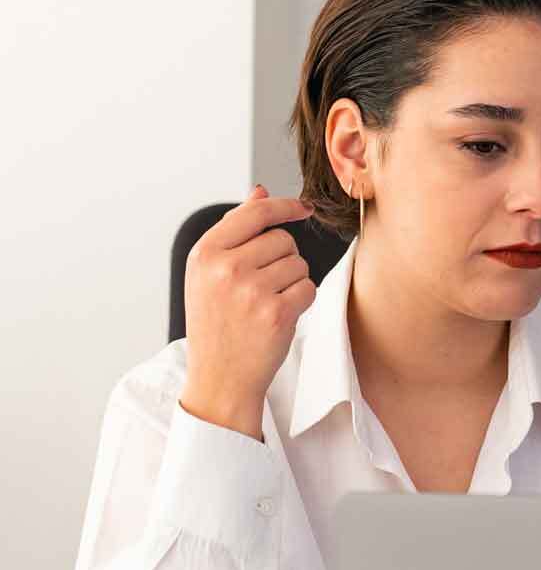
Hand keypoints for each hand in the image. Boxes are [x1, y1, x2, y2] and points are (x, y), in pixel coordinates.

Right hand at [180, 186, 315, 439]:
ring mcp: (250, 291)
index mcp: (204, 254)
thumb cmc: (217, 323)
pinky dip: (301, 302)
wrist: (219, 378)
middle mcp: (224, 269)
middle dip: (282, 260)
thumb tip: (260, 191)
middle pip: (282, 240)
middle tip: (259, 289)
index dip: (284, 207)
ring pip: (298, 264)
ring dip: (292, 282)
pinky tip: (278, 317)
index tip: (303, 207)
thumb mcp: (210, 274)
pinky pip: (308, 288)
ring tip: (264, 305)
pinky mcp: (276, 312)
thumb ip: (235, 230)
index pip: (254, 213)